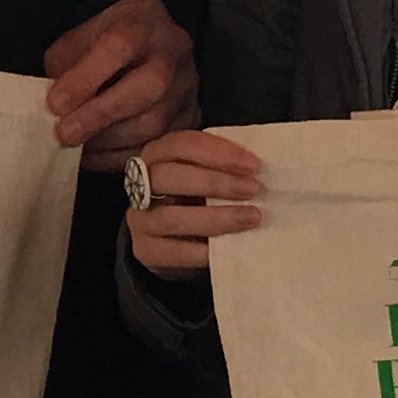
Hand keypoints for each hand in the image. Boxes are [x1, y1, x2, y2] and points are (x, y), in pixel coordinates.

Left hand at [46, 0, 195, 168]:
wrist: (145, 44)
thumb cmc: (105, 41)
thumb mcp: (80, 37)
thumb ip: (65, 66)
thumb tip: (54, 107)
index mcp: (143, 19)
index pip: (119, 46)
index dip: (86, 78)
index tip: (55, 103)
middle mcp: (174, 50)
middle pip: (149, 86)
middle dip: (102, 114)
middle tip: (65, 134)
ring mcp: (188, 87)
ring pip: (156, 123)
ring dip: (108, 142)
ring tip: (76, 147)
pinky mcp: (190, 118)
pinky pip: (159, 146)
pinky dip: (121, 157)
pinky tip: (95, 156)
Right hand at [123, 130, 263, 278]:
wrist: (175, 242)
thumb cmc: (197, 199)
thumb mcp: (205, 175)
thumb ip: (222, 167)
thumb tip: (259, 168)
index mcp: (157, 155)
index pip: (182, 145)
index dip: (217, 153)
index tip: (253, 165)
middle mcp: (141, 184)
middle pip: (169, 176)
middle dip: (214, 182)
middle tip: (253, 189)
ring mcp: (139, 219)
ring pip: (171, 217)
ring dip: (215, 218)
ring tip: (250, 218)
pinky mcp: (144, 251)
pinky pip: (172, 252)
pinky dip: (202, 251)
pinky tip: (227, 249)